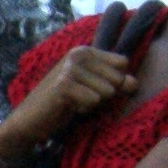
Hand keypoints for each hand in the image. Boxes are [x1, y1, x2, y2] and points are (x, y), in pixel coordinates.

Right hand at [12, 44, 135, 141]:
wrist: (32, 117)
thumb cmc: (65, 102)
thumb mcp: (93, 88)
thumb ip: (116, 83)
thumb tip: (134, 83)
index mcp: (86, 50)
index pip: (123, 63)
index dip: (114, 80)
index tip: (92, 87)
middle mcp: (78, 54)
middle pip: (118, 78)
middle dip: (104, 94)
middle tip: (81, 96)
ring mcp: (70, 68)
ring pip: (108, 91)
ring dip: (93, 103)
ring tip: (74, 101)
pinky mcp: (64, 85)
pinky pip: (94, 101)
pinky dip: (84, 109)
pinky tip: (69, 106)